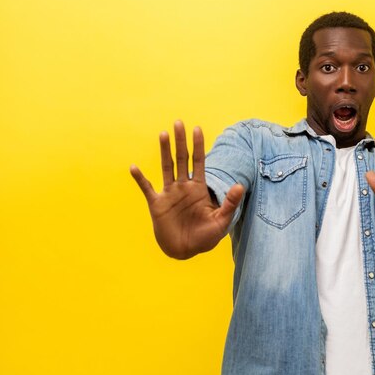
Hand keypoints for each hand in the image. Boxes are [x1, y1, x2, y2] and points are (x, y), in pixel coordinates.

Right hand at [130, 121, 243, 258]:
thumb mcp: (222, 221)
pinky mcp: (157, 204)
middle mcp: (184, 187)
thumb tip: (240, 185)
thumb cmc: (205, 237)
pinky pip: (147, 188)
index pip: (199, 162)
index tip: (197, 129)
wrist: (186, 251)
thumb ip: (230, 203)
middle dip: (181, 141)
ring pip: (167, 167)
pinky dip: (140, 179)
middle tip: (178, 123)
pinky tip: (134, 168)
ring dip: (164, 151)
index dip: (198, 146)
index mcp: (199, 189)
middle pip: (182, 159)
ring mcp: (170, 194)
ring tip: (163, 134)